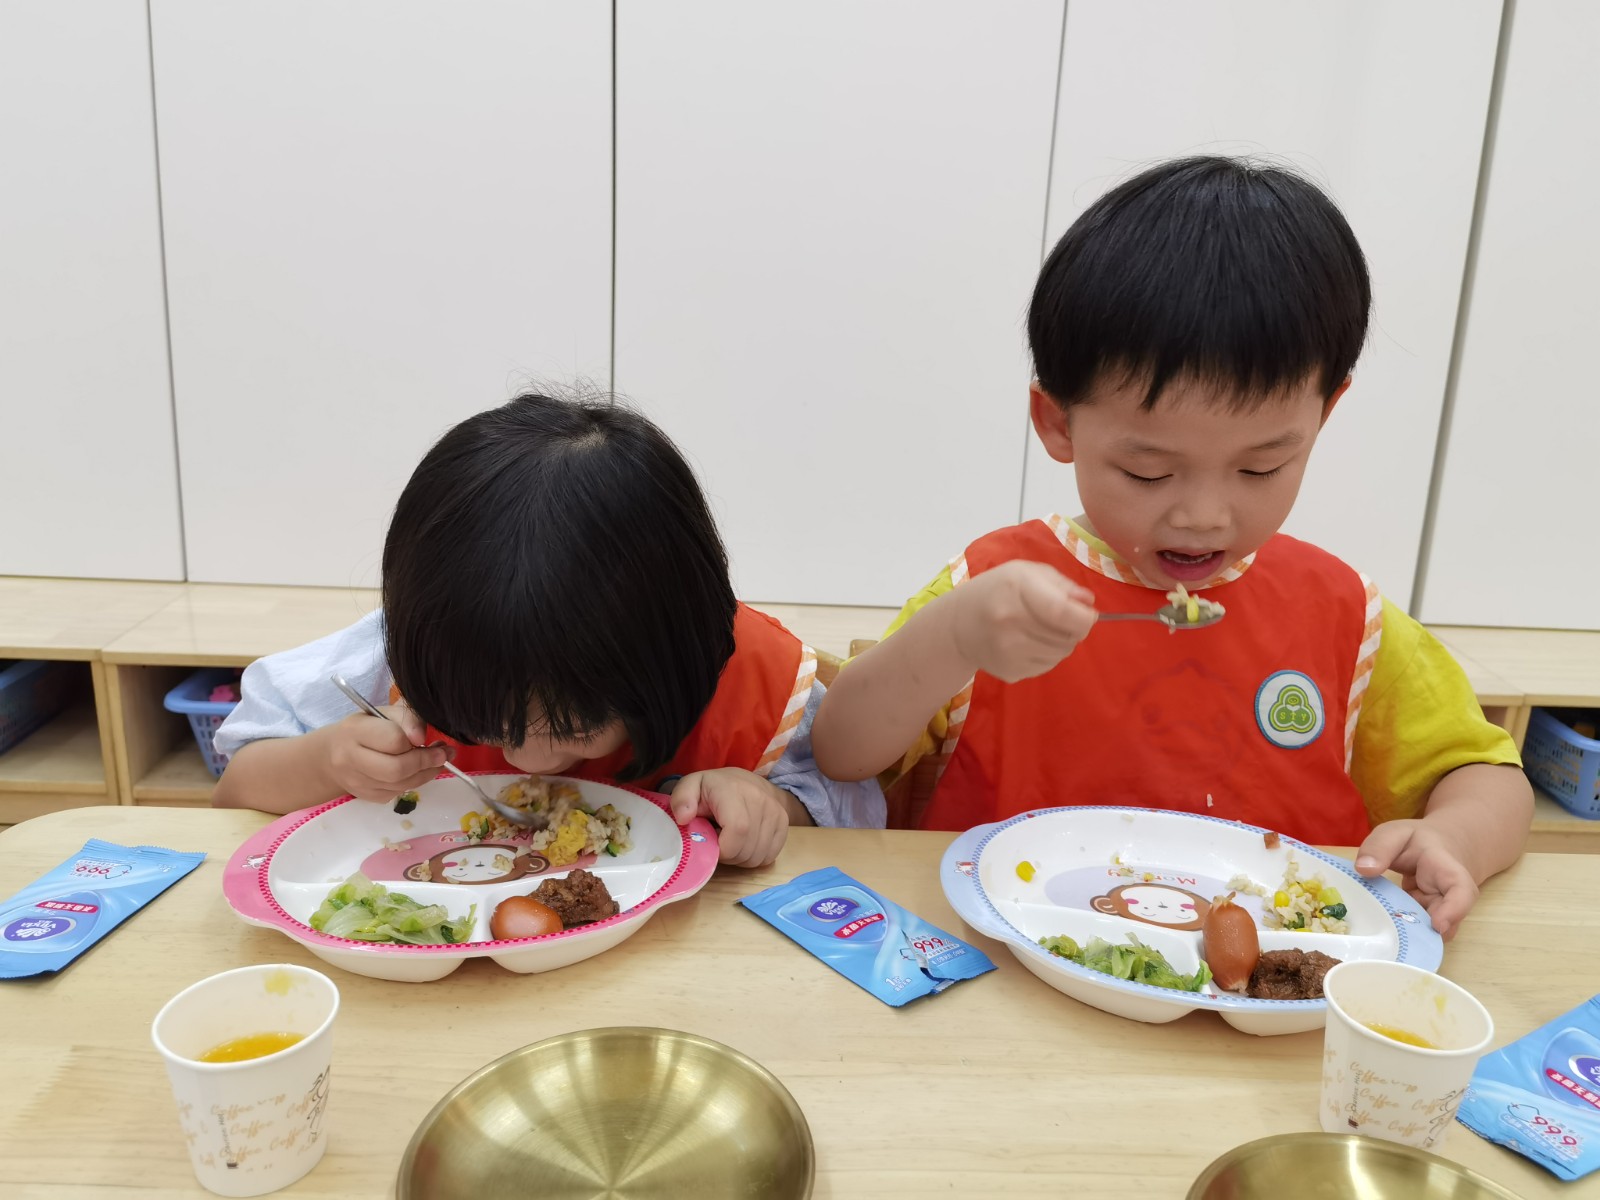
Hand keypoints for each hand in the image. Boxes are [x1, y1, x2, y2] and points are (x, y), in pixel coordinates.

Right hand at [312, 703, 450, 802]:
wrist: (332, 753)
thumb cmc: (365, 727)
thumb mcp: (384, 713)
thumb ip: (406, 718)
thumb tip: (421, 737)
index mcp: (354, 731)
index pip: (393, 740)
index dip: (415, 740)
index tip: (428, 738)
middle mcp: (350, 759)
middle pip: (397, 769)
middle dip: (426, 762)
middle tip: (443, 754)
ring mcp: (357, 782)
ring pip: (401, 784)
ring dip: (426, 773)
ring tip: (438, 760)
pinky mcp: (366, 796)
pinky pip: (398, 793)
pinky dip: (414, 782)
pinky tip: (419, 770)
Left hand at [669, 768, 795, 866]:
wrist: (746, 781)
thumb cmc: (714, 788)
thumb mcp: (691, 786)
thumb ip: (681, 800)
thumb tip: (683, 818)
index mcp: (735, 791)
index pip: (738, 830)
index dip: (722, 848)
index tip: (711, 842)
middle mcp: (761, 801)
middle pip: (746, 850)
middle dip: (728, 855)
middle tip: (718, 840)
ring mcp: (777, 813)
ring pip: (758, 857)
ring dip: (740, 858)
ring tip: (730, 840)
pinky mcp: (785, 824)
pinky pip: (768, 857)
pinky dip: (754, 857)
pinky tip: (744, 842)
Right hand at [950, 560, 1097, 682]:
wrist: (957, 625)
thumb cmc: (997, 591)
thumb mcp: (1025, 573)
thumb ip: (1061, 585)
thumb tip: (1088, 603)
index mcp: (1015, 590)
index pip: (1062, 612)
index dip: (1084, 617)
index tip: (1087, 615)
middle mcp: (1010, 623)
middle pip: (1068, 637)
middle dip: (1074, 629)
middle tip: (1059, 619)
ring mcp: (1008, 652)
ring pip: (1061, 654)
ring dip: (1061, 642)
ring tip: (1042, 630)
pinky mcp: (1010, 672)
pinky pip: (1048, 666)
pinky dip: (1048, 655)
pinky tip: (1029, 643)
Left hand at [1354, 819, 1479, 939]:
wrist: (1438, 848)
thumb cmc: (1416, 841)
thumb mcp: (1395, 833)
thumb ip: (1380, 847)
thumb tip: (1363, 869)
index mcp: (1445, 870)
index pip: (1462, 890)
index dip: (1455, 910)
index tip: (1438, 925)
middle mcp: (1448, 896)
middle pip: (1450, 921)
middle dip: (1425, 932)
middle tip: (1398, 937)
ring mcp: (1439, 911)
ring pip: (1432, 931)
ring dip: (1411, 935)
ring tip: (1387, 933)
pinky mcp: (1426, 919)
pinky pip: (1418, 931)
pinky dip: (1403, 934)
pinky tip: (1384, 931)